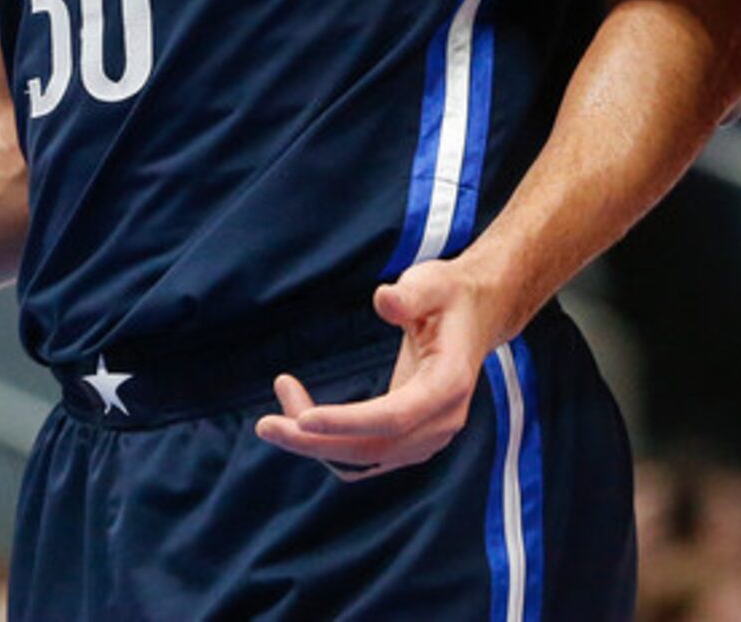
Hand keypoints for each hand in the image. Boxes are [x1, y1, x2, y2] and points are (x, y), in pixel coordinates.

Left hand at [252, 260, 506, 478]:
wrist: (475, 316)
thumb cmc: (448, 294)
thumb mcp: (433, 282)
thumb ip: (410, 293)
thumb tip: (383, 300)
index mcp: (449, 384)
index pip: (395, 416)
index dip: (348, 421)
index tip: (302, 418)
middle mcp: (441, 421)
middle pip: (372, 448)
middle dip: (315, 442)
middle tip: (265, 425)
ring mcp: (427, 437)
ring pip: (363, 459)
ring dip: (316, 444)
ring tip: (278, 407)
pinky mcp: (410, 439)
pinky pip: (364, 456)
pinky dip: (330, 444)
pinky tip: (301, 415)